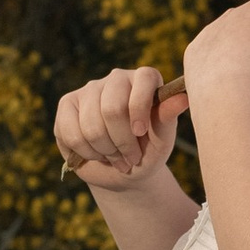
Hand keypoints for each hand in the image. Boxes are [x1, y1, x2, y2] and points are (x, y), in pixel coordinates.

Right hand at [54, 64, 182, 193]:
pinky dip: (86, 152)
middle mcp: (117, 78)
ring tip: (116, 158)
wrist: (124, 172)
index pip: (144, 78)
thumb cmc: (148, 151)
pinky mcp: (67, 104)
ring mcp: (89, 89)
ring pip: (91, 125)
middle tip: (130, 158)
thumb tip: (183, 98)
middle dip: (122, 142)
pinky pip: (71, 132)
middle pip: (112, 108)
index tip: (140, 133)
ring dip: (105, 151)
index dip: (139, 108)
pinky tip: (96, 154)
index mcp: (145, 80)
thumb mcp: (162, 140)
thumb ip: (167, 118)